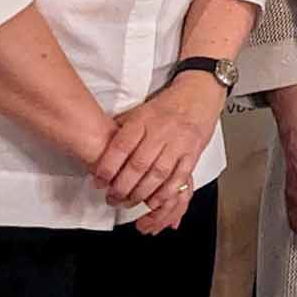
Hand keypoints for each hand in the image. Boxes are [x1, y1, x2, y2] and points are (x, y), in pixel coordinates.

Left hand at [93, 73, 225, 230]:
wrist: (199, 94)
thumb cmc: (167, 106)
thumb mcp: (140, 111)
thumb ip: (121, 130)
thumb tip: (97, 147)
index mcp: (143, 119)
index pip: (121, 146)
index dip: (107, 167)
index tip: (99, 181)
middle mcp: (161, 130)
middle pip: (138, 165)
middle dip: (122, 187)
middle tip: (112, 197)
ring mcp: (179, 142)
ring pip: (157, 174)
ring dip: (141, 193)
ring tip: (129, 202)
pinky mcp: (193, 153)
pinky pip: (179, 177)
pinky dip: (165, 193)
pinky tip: (154, 201)